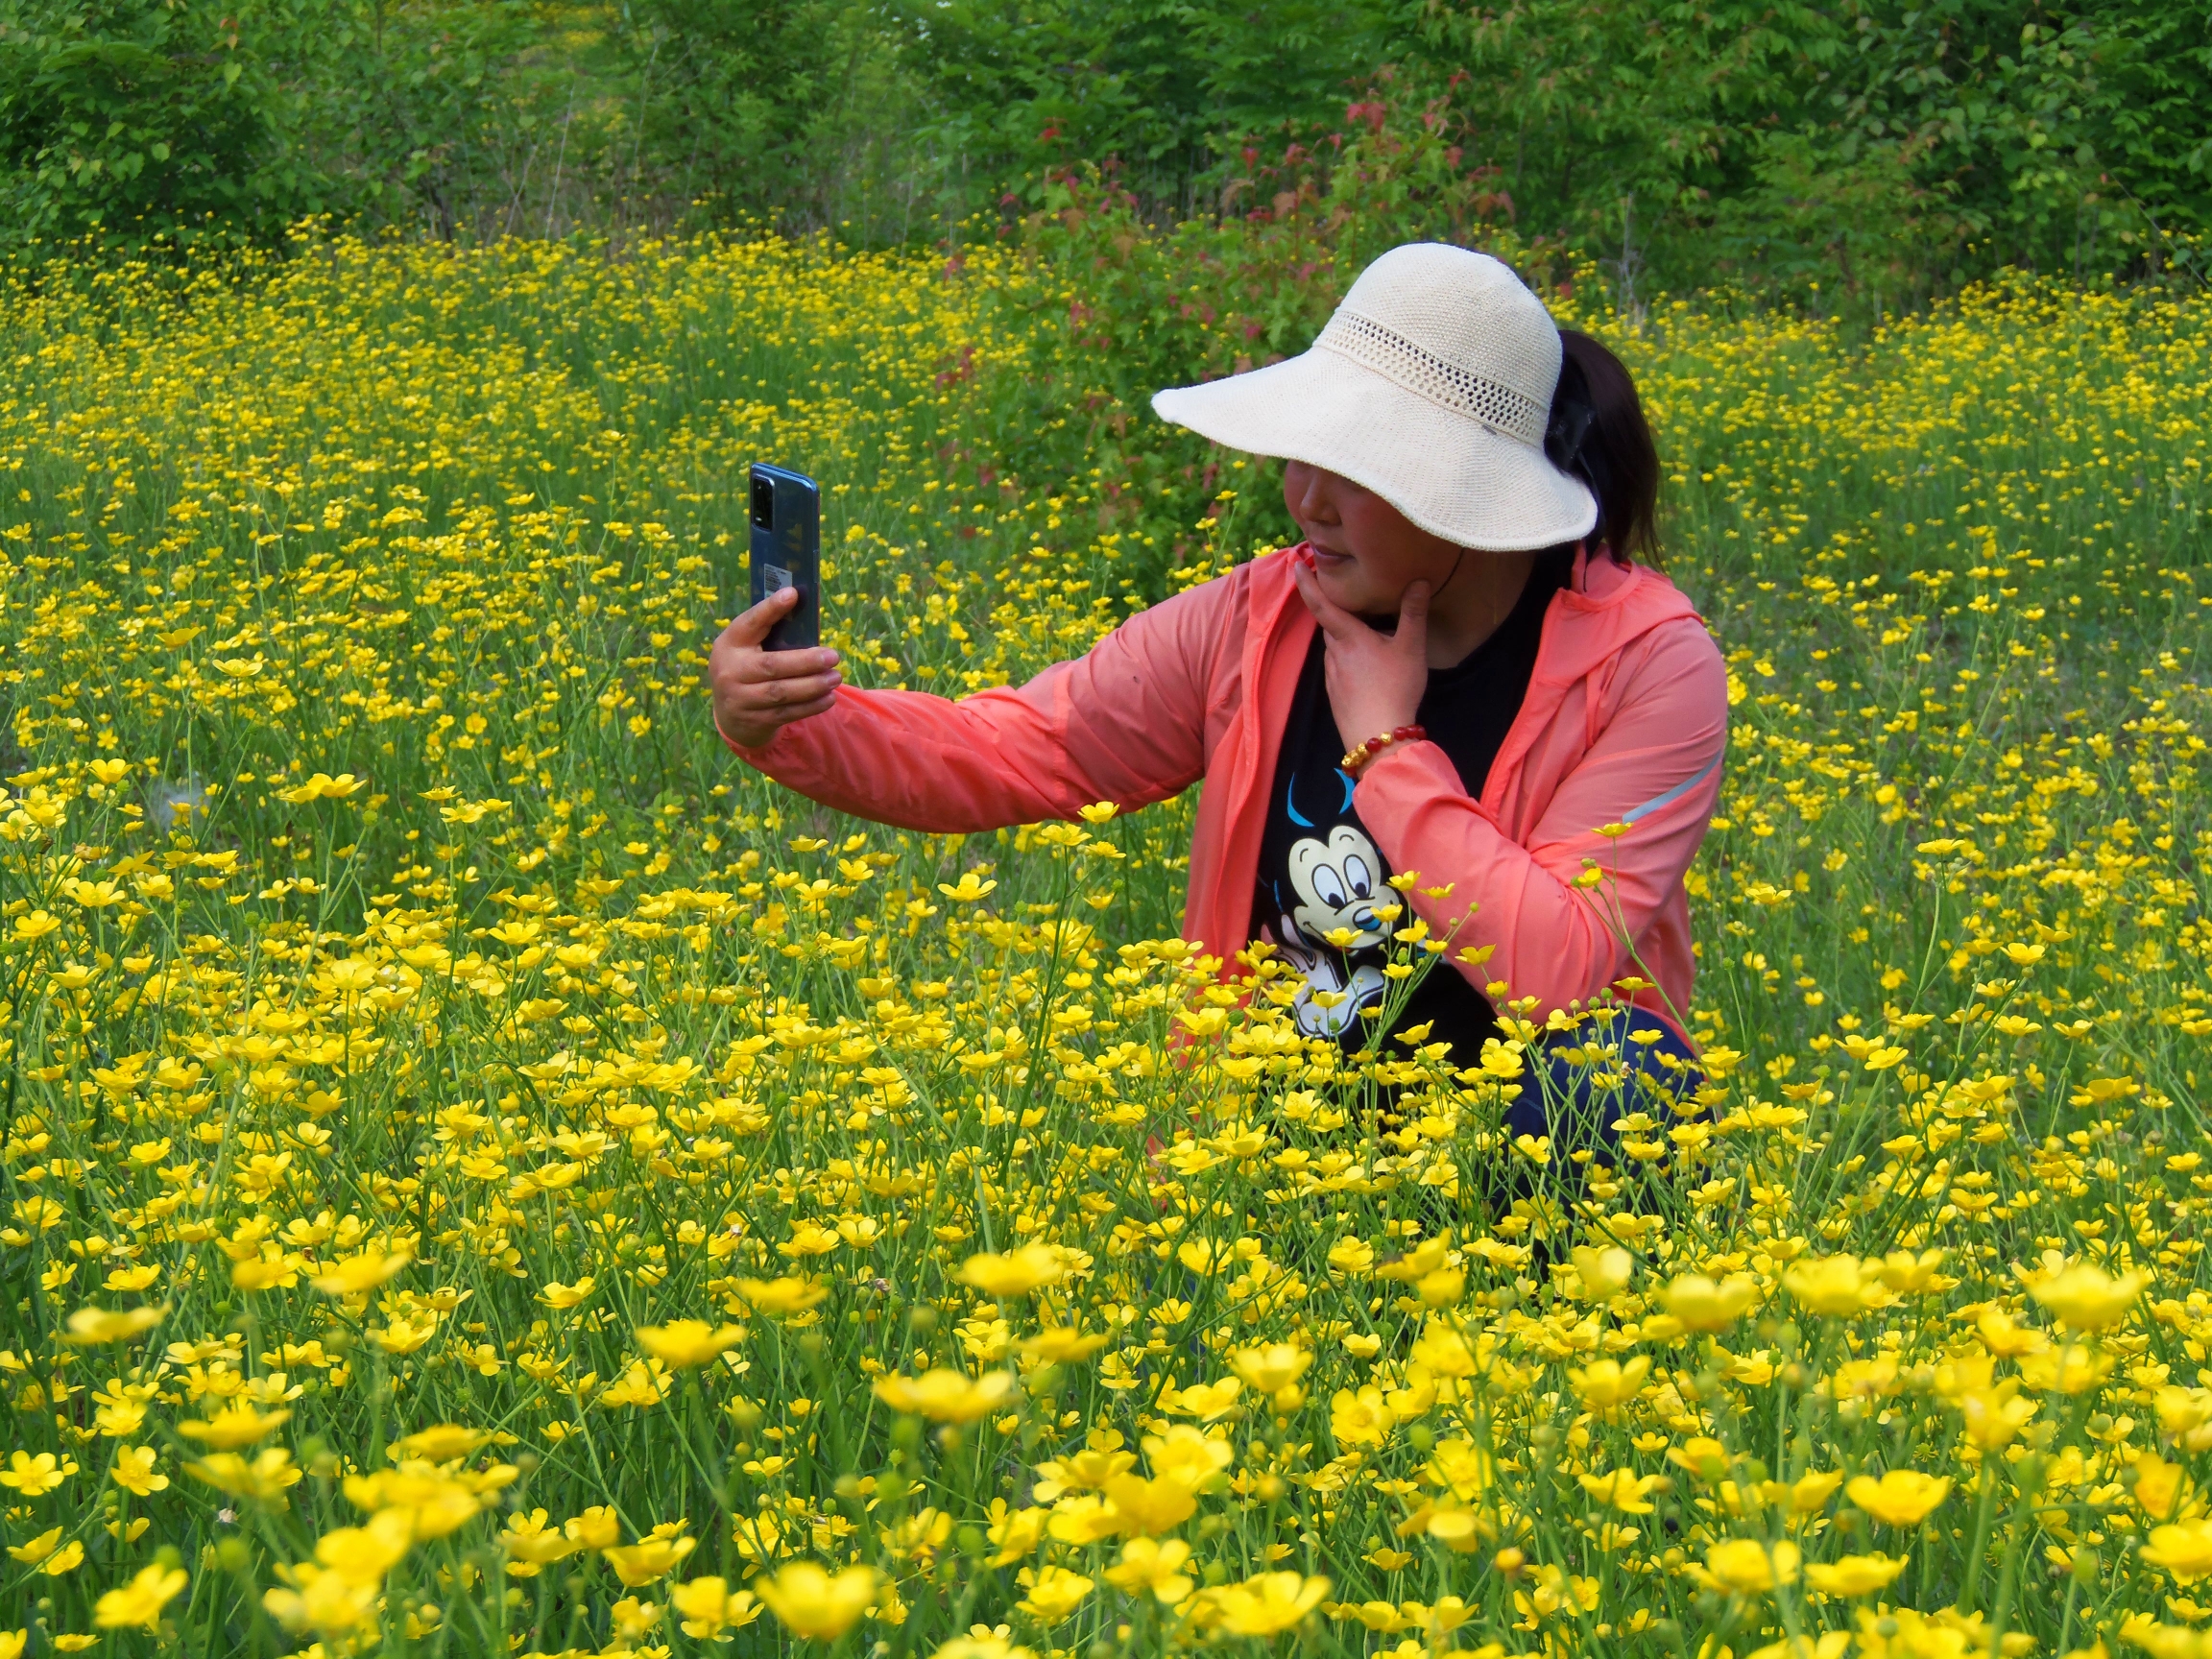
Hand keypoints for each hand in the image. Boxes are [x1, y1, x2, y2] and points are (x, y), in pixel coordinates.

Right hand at [708, 587, 842, 748]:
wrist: (730, 713)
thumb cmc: (748, 666)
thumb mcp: (749, 646)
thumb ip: (770, 631)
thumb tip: (805, 609)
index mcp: (730, 642)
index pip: (750, 622)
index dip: (770, 608)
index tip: (793, 594)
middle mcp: (731, 670)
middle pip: (771, 665)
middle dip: (806, 661)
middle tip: (833, 656)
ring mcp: (740, 698)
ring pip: (781, 692)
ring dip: (813, 685)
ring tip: (836, 677)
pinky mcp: (754, 720)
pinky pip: (787, 712)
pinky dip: (810, 706)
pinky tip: (829, 697)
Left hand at [1291, 550, 1428, 755]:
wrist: (1378, 736)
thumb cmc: (1395, 687)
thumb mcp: (1410, 648)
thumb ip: (1413, 613)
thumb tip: (1418, 580)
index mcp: (1348, 636)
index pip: (1321, 603)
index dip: (1307, 582)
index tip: (1296, 564)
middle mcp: (1334, 653)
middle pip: (1332, 625)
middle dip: (1338, 612)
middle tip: (1352, 599)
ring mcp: (1332, 675)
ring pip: (1337, 647)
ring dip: (1349, 638)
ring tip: (1372, 636)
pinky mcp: (1336, 694)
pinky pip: (1341, 667)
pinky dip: (1351, 660)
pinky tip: (1371, 669)